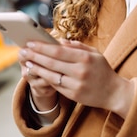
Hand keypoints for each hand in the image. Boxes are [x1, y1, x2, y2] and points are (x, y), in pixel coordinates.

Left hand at [19, 40, 133, 115]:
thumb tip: (59, 42)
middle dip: (34, 56)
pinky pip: (55, 85)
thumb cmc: (103, 70)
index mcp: (85, 58)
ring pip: (50, 75)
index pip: (58, 51)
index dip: (42, 47)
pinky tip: (37, 72)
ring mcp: (76, 84)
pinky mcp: (73, 95)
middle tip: (22, 51)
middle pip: (51, 62)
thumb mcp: (95, 54)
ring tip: (26, 62)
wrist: (113, 92)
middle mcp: (80, 71)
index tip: (31, 42)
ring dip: (36, 68)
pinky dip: (44, 78)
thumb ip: (77, 46)